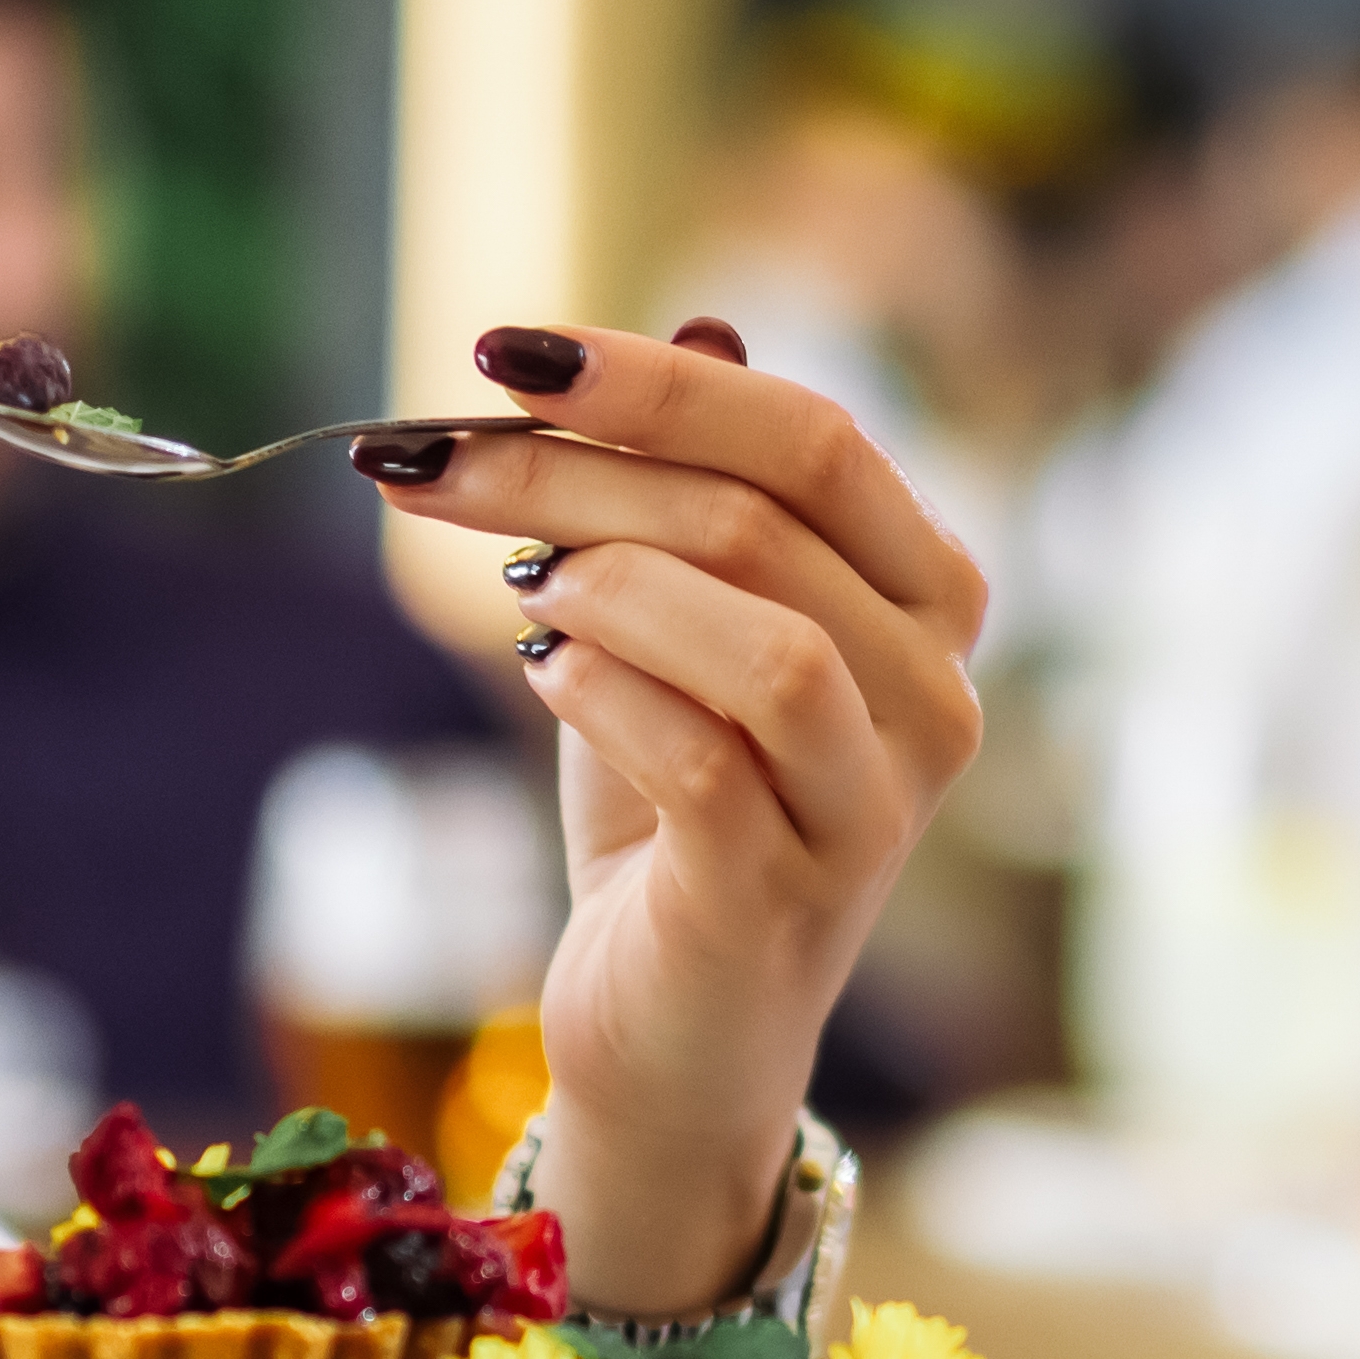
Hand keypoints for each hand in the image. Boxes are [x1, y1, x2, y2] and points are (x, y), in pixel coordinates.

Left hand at [368, 323, 989, 1316]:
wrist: (670, 1032)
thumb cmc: (675, 815)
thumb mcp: (676, 628)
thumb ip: (694, 491)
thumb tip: (697, 326)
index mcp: (929, 602)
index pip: (816, 439)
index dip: (655, 379)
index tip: (498, 347)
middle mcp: (938, 697)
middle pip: (764, 519)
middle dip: (569, 470)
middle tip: (420, 461)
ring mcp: (876, 806)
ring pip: (762, 637)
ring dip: (602, 584)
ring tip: (515, 593)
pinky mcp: (786, 895)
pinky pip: (700, 756)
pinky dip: (600, 695)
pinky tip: (541, 678)